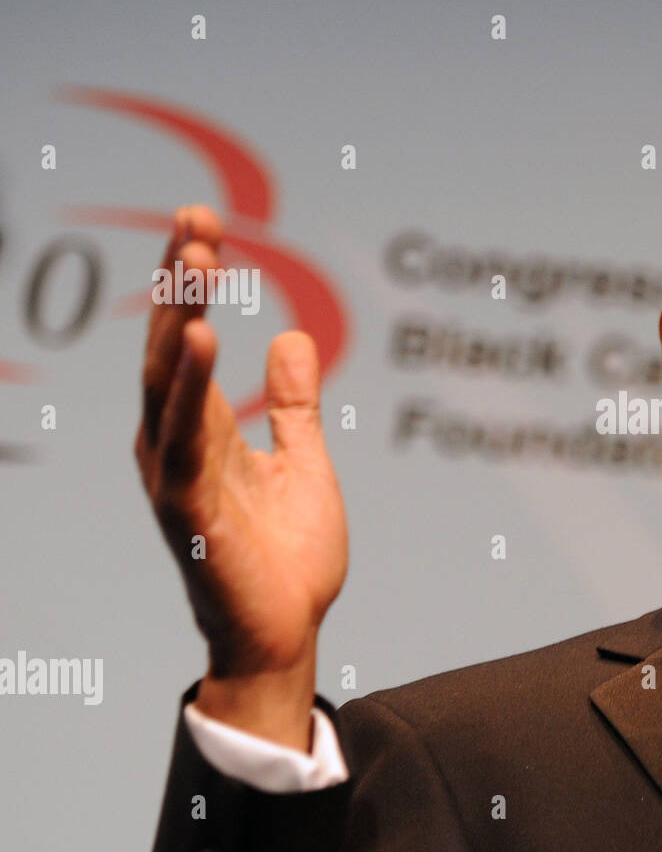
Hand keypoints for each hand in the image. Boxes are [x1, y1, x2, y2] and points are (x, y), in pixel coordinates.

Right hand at [134, 205, 347, 747]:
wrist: (287, 633)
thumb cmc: (287, 557)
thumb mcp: (303, 462)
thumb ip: (293, 405)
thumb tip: (292, 337)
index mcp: (201, 432)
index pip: (192, 342)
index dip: (195, 283)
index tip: (206, 224)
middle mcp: (176, 445)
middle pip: (173, 348)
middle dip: (183, 281)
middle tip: (197, 218)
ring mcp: (176, 475)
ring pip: (168, 381)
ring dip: (181, 315)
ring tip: (197, 257)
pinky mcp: (188, 508)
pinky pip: (182, 437)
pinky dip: (191, 386)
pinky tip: (205, 338)